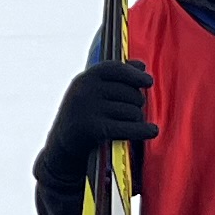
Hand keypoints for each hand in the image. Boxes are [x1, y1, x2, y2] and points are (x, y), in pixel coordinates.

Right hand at [46, 58, 155, 175]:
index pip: (115, 69)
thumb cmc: (83, 117)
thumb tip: (141, 66)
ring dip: (137, 118)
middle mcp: (85, 90)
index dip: (134, 74)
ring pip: (131, 111)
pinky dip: (142, 130)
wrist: (61, 148)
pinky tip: (152, 131)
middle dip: (137, 103)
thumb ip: (114, 78)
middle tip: (135, 111)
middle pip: (129, 92)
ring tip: (133, 123)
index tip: (148, 81)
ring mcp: (88, 109)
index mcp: (85, 78)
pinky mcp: (93, 129)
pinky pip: (127, 127)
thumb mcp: (91, 92)